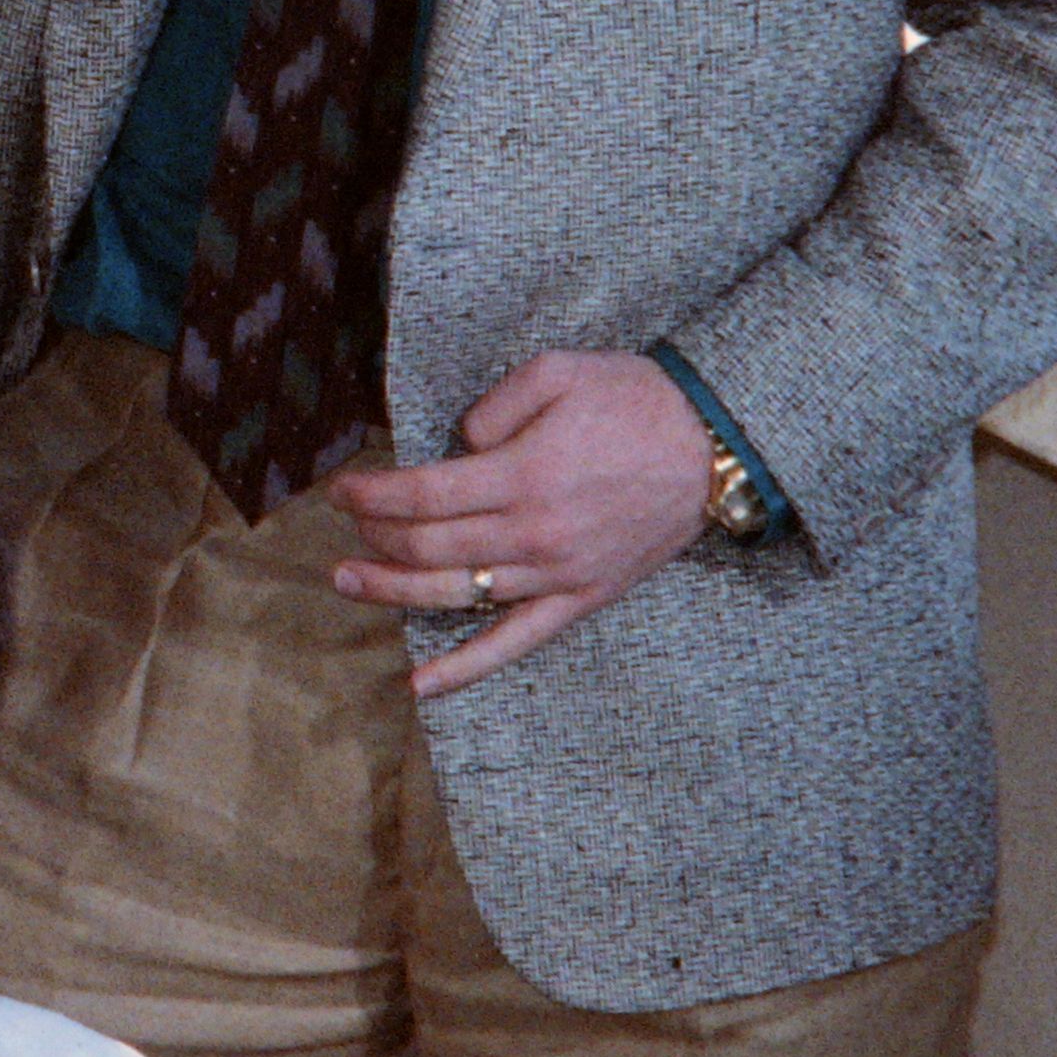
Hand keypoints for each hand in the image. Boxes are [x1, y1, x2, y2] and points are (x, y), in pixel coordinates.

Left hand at [326, 349, 719, 695]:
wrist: (714, 445)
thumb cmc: (633, 399)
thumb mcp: (558, 370)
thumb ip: (493, 405)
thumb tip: (457, 444)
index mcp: (523, 475)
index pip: (422, 496)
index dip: (372, 495)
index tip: (342, 490)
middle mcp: (533, 534)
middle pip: (429, 547)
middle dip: (375, 538)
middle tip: (345, 527)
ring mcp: (556, 574)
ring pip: (456, 595)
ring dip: (393, 592)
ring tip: (346, 582)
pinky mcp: (582, 599)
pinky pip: (514, 643)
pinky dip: (465, 668)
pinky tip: (420, 685)